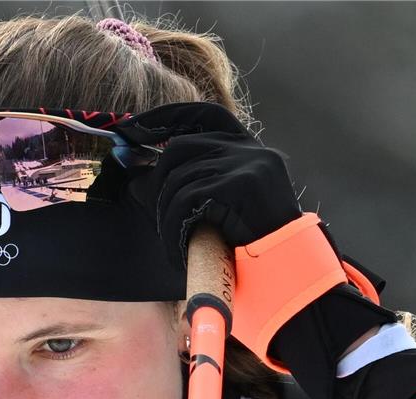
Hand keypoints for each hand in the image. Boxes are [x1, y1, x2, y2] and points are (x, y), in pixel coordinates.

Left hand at [121, 102, 301, 267]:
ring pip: (179, 179)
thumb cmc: (247, 242)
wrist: (284, 267)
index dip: (164, 117)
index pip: (201, 114)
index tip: (131, 128)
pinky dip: (175, 228)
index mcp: (246, 148)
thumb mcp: (213, 206)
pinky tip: (181, 249)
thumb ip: (183, 185)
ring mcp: (248, 162)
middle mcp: (249, 148)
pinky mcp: (242, 183)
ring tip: (174, 242)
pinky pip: (187, 199)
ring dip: (167, 216)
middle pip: (180, 148)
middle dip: (157, 183)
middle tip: (156, 216)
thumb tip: (135, 180)